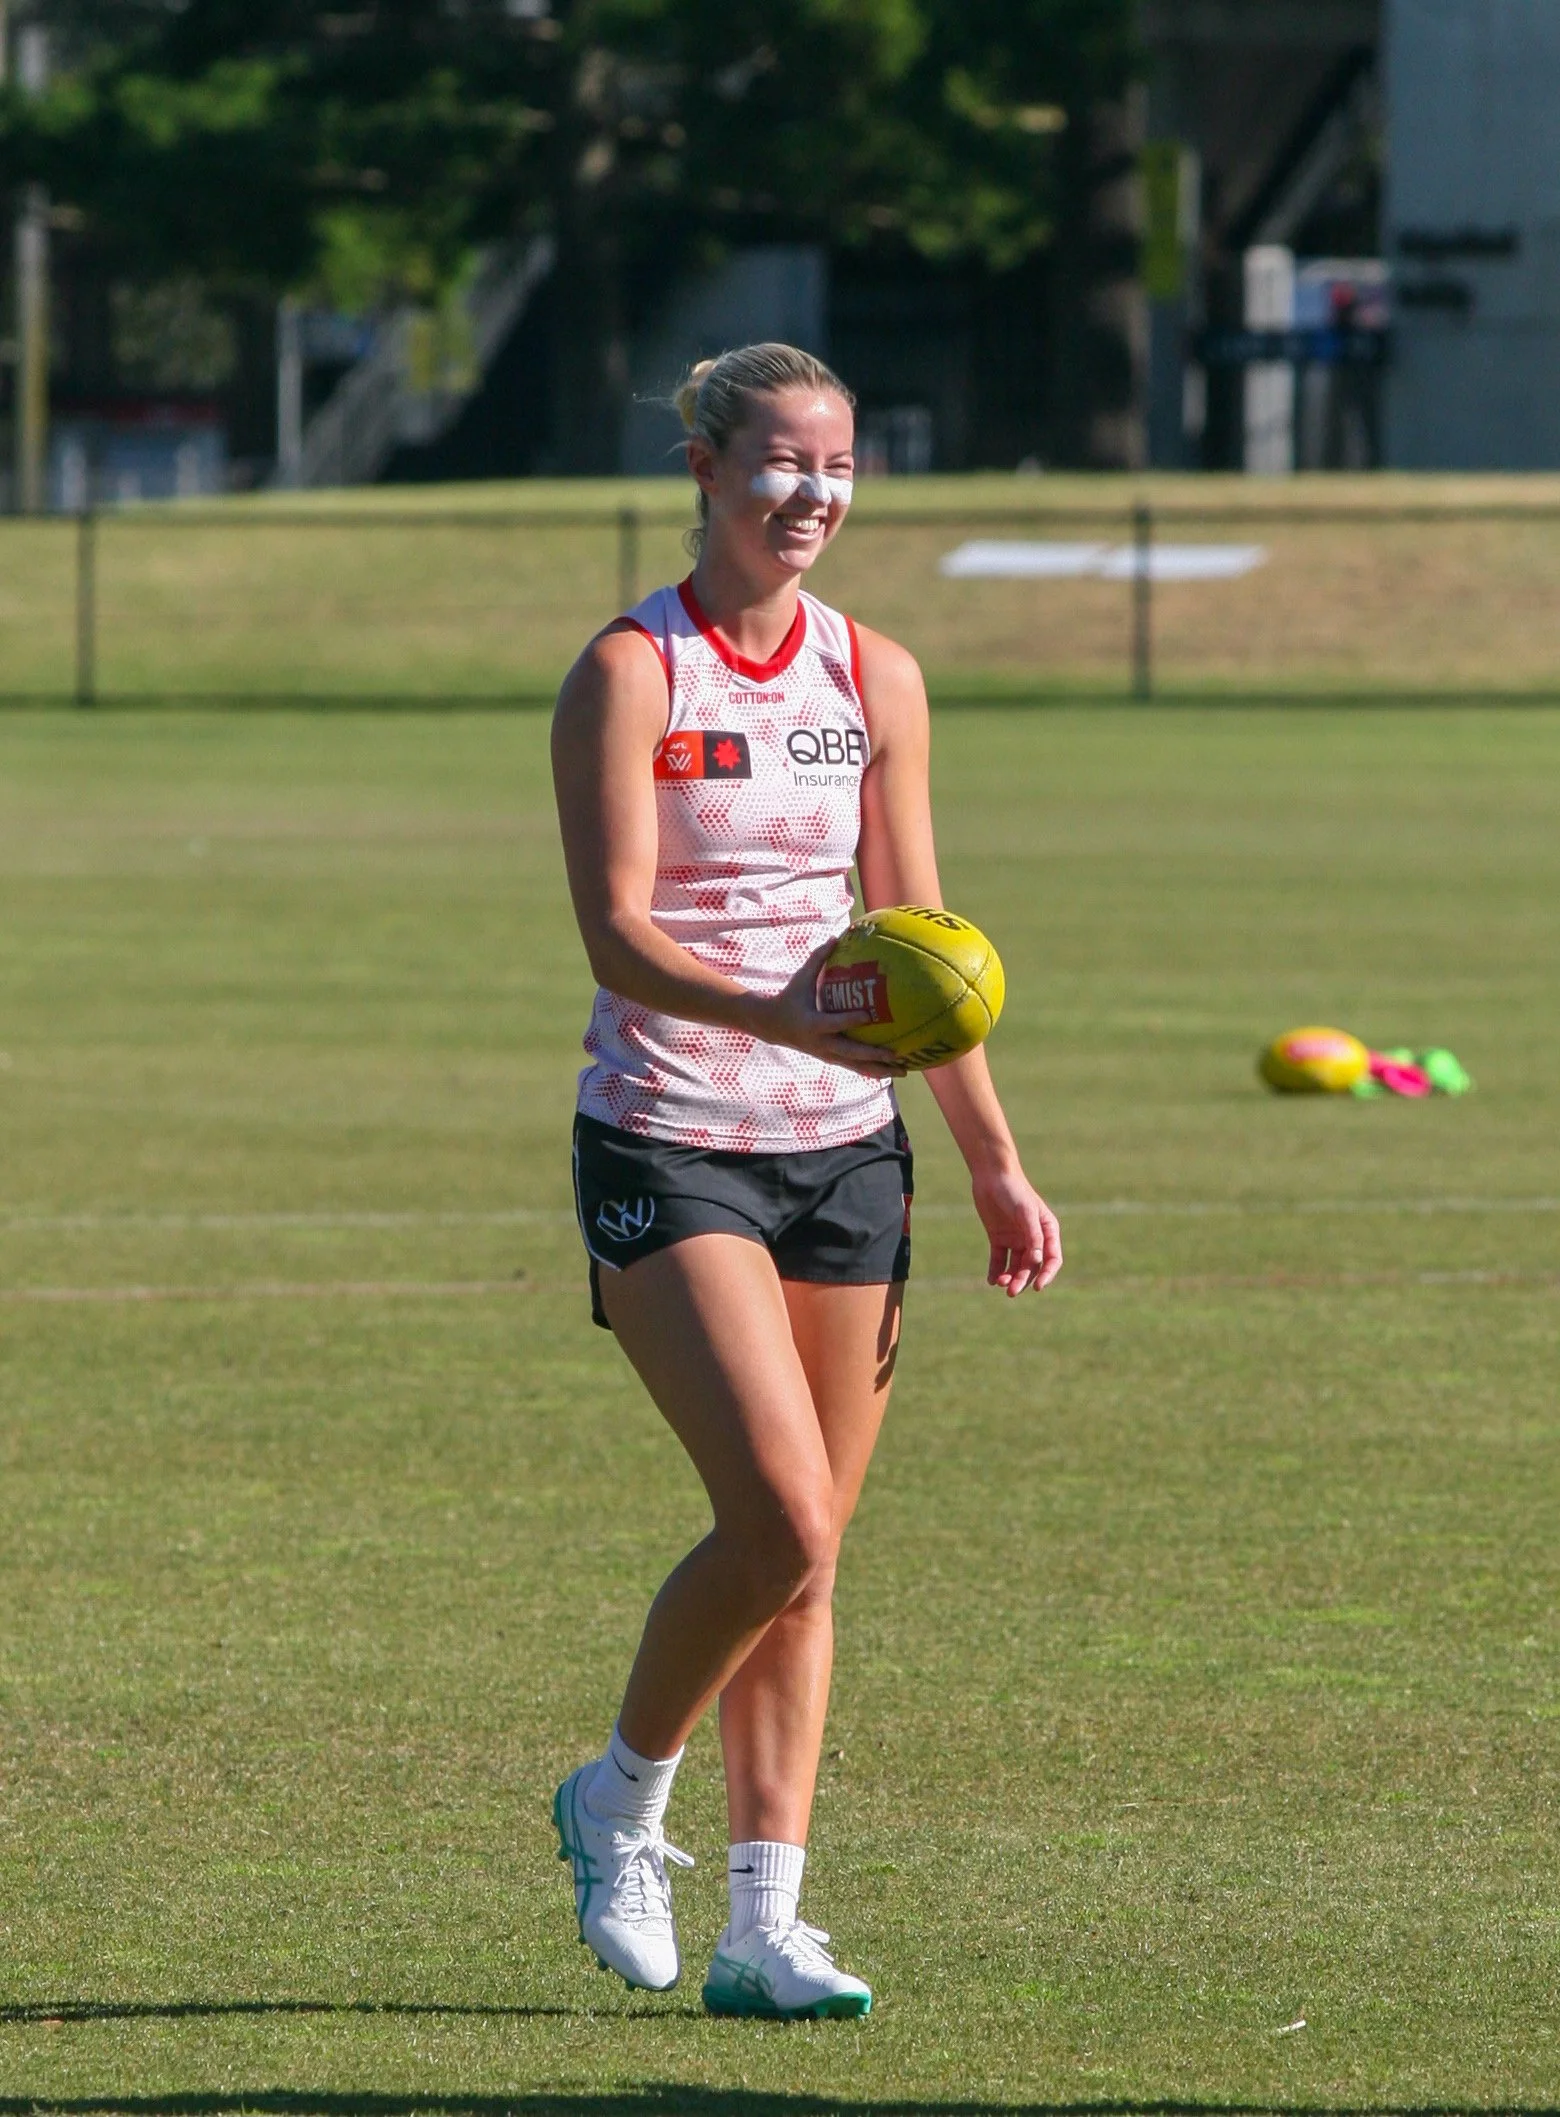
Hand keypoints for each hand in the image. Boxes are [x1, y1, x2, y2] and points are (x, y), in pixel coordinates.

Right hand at [750, 938, 906, 1079]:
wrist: (772, 1026)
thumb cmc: (790, 997)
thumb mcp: (801, 978)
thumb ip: (818, 959)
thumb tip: (836, 937)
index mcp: (813, 1023)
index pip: (834, 1022)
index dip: (850, 1020)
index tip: (868, 1015)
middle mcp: (822, 1043)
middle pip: (851, 1053)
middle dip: (873, 1055)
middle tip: (896, 1053)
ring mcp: (827, 1054)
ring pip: (856, 1066)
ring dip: (880, 1069)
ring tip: (904, 1070)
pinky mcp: (831, 1059)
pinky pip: (854, 1067)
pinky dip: (873, 1070)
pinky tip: (893, 1070)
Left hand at [972, 1162, 1062, 1295]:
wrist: (992, 1176)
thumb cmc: (1014, 1190)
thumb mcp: (1025, 1212)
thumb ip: (1033, 1235)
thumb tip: (1037, 1260)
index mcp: (1047, 1231)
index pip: (1052, 1259)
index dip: (1047, 1275)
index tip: (1038, 1287)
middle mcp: (1033, 1237)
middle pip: (1031, 1266)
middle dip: (1022, 1280)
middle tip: (1011, 1291)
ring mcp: (1015, 1239)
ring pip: (1015, 1266)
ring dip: (1009, 1277)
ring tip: (1000, 1283)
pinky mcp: (998, 1238)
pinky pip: (998, 1260)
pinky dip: (996, 1271)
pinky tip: (991, 1280)